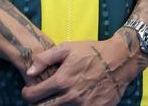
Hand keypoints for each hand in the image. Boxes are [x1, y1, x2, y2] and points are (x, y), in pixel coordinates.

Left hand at [21, 37, 138, 104]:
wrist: (121, 60)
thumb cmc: (93, 52)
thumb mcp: (68, 48)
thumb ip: (45, 58)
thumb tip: (28, 72)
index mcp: (62, 81)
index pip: (33, 96)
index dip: (27, 93)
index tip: (30, 91)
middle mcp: (71, 96)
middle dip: (36, 104)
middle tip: (40, 98)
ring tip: (57, 98)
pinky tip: (73, 101)